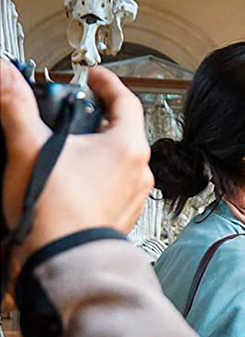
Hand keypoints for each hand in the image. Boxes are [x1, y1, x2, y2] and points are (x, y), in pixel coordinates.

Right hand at [1, 60, 151, 264]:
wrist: (63, 259)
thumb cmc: (55, 210)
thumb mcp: (28, 146)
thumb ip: (15, 106)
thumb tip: (5, 76)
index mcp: (127, 147)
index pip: (126, 100)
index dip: (107, 83)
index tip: (95, 77)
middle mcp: (139, 171)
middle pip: (124, 131)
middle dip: (100, 118)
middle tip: (78, 111)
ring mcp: (133, 196)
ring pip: (119, 161)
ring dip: (97, 150)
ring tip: (70, 148)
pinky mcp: (121, 216)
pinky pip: (113, 187)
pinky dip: (96, 177)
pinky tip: (72, 182)